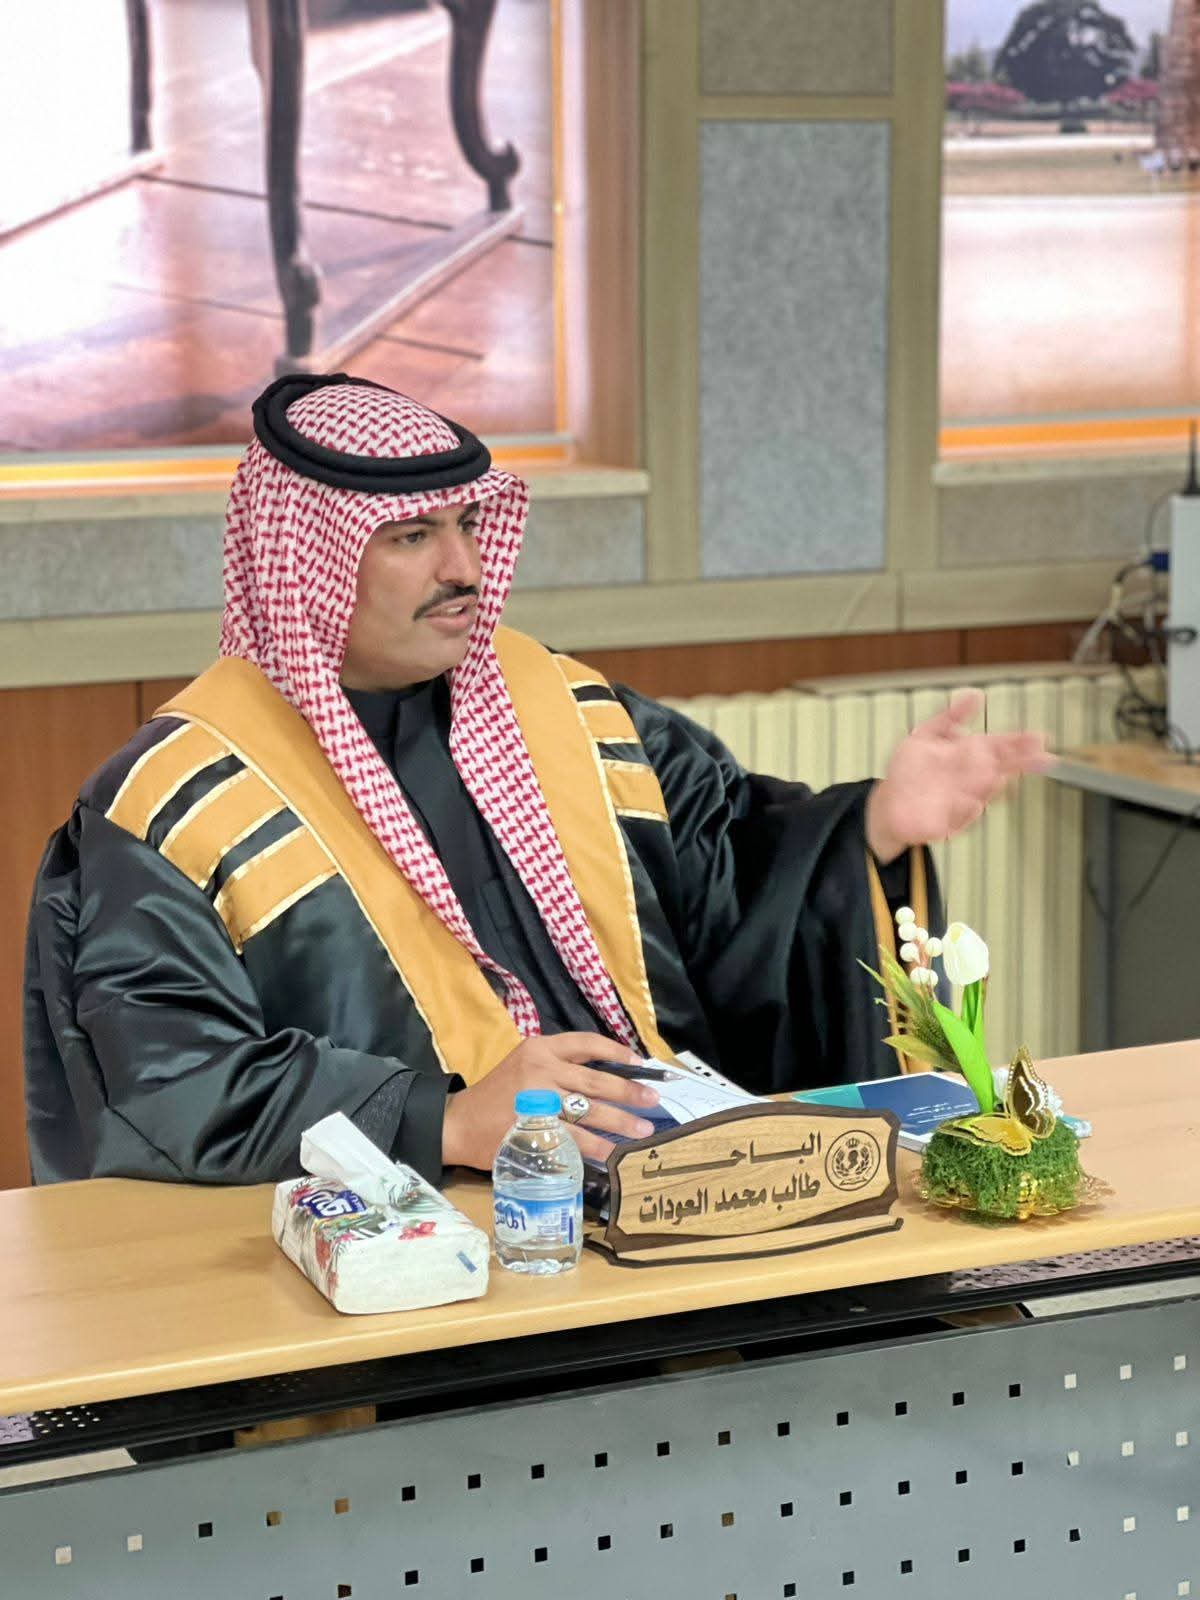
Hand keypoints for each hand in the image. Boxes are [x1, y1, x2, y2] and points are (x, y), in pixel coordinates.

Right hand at [440, 1032, 660, 1170]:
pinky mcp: (535, 1131)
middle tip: (653, 1100)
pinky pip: (575, 1139)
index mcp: (540, 1049)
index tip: (640, 1063)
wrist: (461, 1123)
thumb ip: (560, 1066)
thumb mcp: (525, 1064)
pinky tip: (612, 1153)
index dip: (618, 1053)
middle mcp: (541, 1070)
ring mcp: (538, 1102)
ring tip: (642, 1130)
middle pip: (596, 1081)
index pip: (587, 1044)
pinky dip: (596, 1148)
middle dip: (629, 1092)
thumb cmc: (499, 1094)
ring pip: (590, 1112)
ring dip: (621, 1122)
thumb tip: (610, 1078)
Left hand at [865, 690, 1050, 859]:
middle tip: (1035, 756)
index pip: (999, 747)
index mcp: (969, 756)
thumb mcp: (926, 735)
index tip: (1039, 738)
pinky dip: (966, 809)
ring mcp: (963, 801)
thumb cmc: (910, 769)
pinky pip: (961, 816)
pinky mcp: (949, 822)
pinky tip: (972, 801)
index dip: (1019, 743)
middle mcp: (971, 779)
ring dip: (990, 784)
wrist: (889, 804)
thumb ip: (951, 717)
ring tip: (996, 774)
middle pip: (999, 769)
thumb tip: (975, 694)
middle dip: (1017, 763)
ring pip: (982, 793)